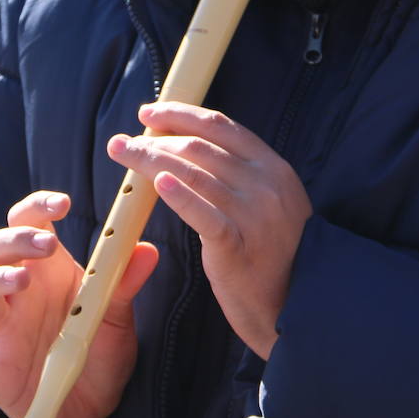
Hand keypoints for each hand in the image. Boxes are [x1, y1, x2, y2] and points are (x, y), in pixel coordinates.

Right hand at [0, 191, 158, 417]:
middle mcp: (16, 293)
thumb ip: (124, 286)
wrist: (89, 414)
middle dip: (15, 238)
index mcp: (47, 272)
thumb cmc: (99, 357)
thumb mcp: (118, 321)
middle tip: (47, 244)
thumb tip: (146, 249)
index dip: (37, 206)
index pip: (28, 223)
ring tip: (23, 279)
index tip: (63, 203)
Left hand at [106, 102, 311, 358]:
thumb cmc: (273, 255)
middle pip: (201, 146)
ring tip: (122, 152)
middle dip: (156, 137)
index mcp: (273, 168)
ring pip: (194, 173)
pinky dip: (179, 195)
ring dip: (151, 159)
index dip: (181, 113)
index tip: (150, 111)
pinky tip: (157, 182)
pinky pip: (203, 214)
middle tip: (124, 139)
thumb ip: (239, 176)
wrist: (296, 306)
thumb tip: (186, 149)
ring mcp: (254, 215)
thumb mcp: (268, 203)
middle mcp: (266, 185)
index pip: (221, 126)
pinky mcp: (237, 246)